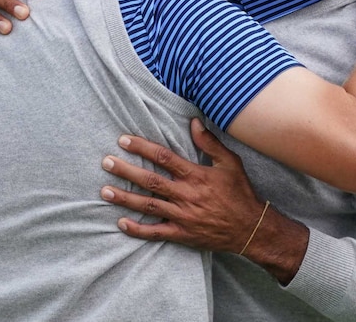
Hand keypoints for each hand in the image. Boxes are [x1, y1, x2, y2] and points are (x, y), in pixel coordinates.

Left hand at [99, 119, 266, 253]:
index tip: (123, 140)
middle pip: (150, 181)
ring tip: (104, 191)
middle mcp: (186, 195)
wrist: (251, 229)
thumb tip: (193, 121)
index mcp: (195, 175)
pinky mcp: (182, 234)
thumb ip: (210, 142)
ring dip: (125, 198)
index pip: (163, 158)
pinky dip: (137, 229)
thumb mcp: (230, 163)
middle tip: (106, 162)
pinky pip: (156, 232)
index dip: (142, 147)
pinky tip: (121, 223)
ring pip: (148, 206)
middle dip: (126, 171)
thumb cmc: (240, 193)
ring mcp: (182, 216)